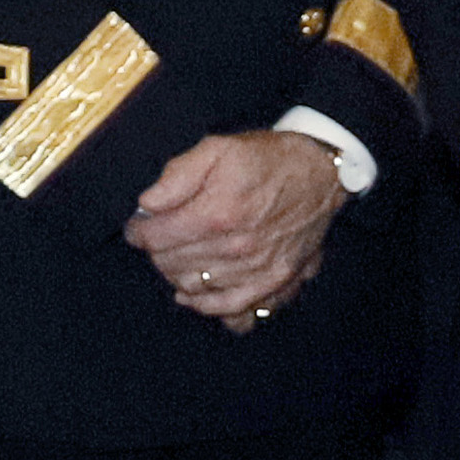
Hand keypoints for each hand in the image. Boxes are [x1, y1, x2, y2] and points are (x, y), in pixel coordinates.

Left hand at [127, 130, 346, 330]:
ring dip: (177, 275)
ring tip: (177, 258)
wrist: (321, 171)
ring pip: (195, 289)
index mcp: (218, 214)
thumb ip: (178, 175)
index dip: (139, 231)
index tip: (138, 227)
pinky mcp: (275, 283)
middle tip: (159, 238)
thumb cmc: (268, 158)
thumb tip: (147, 203)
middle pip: (172, 265)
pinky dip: (209, 307)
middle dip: (158, 251)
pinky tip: (196, 294)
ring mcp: (257, 271)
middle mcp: (236, 249)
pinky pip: (233, 311)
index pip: (157, 237)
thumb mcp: (218, 148)